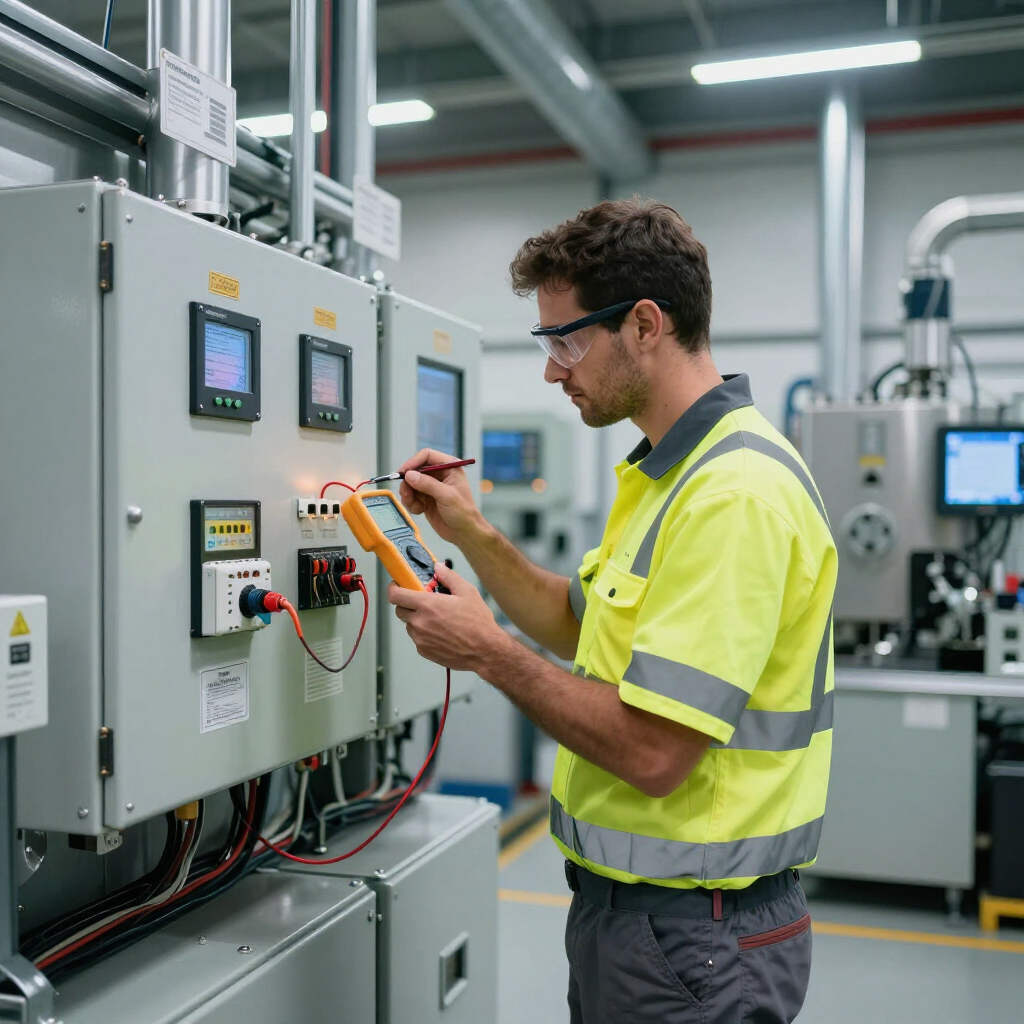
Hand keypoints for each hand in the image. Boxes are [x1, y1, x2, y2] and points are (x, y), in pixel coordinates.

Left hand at [387, 563, 510, 671]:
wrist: (485, 651)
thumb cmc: (478, 622)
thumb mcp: (467, 592)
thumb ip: (449, 577)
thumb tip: (438, 567)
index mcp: (427, 605)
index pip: (395, 595)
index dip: (393, 588)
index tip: (397, 585)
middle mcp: (419, 622)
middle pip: (399, 610)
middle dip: (407, 604)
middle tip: (422, 601)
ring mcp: (420, 639)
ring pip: (409, 625)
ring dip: (417, 619)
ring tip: (437, 619)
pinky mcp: (424, 651)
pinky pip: (418, 638)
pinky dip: (424, 634)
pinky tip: (441, 632)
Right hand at [397, 449, 483, 544]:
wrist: (464, 532)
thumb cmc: (462, 512)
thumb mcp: (446, 496)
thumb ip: (427, 484)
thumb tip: (409, 475)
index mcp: (449, 467)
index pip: (427, 456)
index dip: (413, 462)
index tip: (403, 473)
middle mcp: (439, 474)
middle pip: (415, 470)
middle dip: (408, 482)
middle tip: (405, 494)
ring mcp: (431, 486)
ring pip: (410, 484)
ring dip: (408, 494)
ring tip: (415, 506)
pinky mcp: (425, 498)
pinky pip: (411, 496)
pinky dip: (411, 503)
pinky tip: (420, 511)